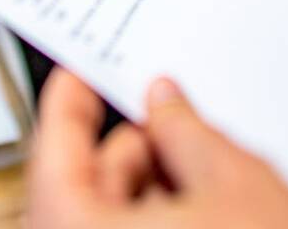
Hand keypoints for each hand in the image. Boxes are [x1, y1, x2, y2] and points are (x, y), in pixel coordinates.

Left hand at [25, 68, 287, 228]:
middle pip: (80, 188)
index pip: (52, 145)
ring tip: (210, 178)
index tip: (84, 73)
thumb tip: (165, 102)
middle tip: (175, 124)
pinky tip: (209, 219)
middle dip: (132, 150)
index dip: (72, 98)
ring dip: (152, 193)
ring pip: (106, 224)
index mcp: (73, 228)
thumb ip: (187, 129)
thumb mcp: (235, 181)